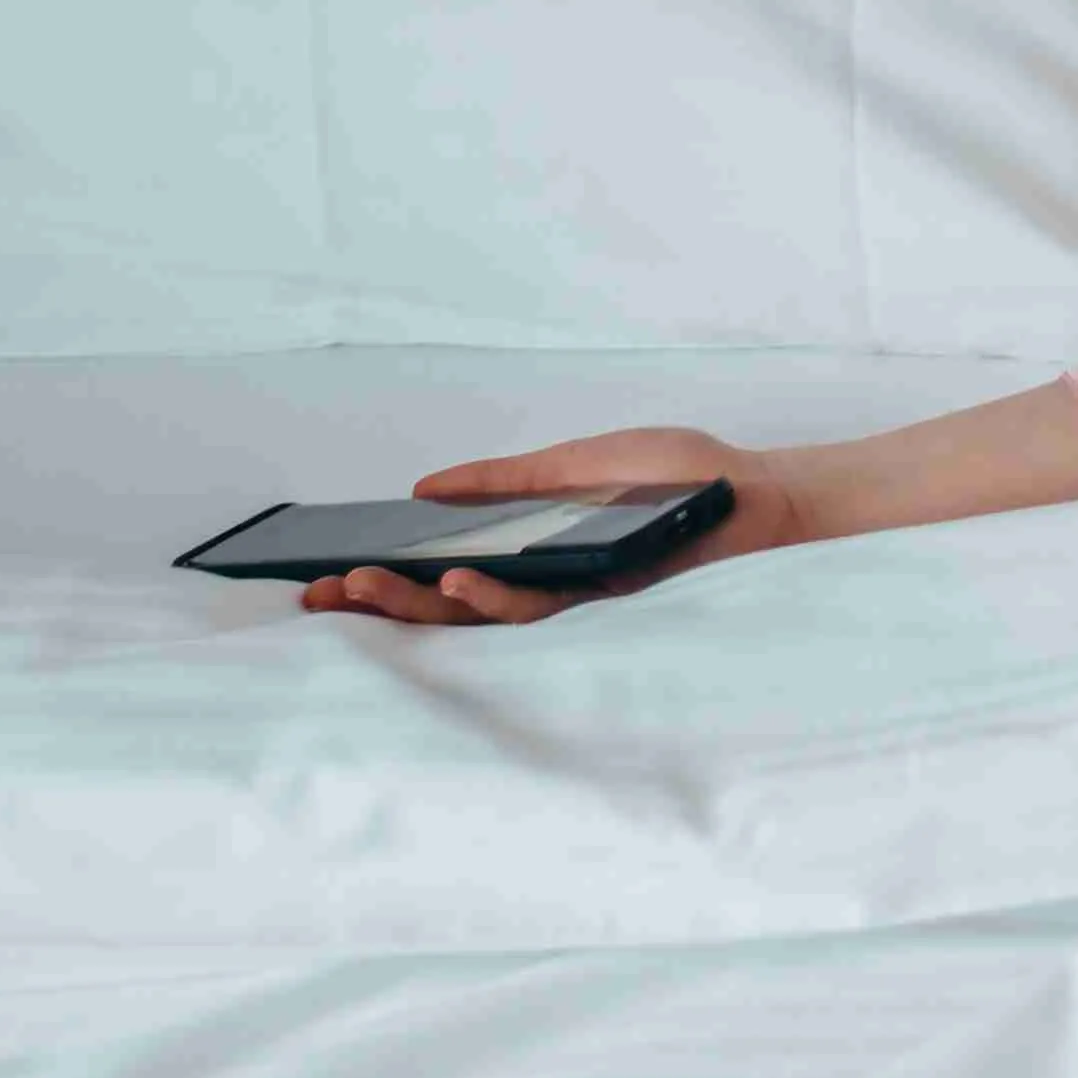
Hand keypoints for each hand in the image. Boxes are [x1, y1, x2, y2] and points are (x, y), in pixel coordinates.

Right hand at [299, 425, 803, 628]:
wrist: (759, 489)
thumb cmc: (684, 474)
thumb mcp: (579, 461)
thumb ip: (506, 479)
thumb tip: (425, 488)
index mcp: (534, 549)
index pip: (445, 571)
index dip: (386, 577)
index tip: (322, 572)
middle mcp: (549, 582)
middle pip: (448, 605)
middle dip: (380, 604)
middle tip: (317, 596)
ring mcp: (575, 596)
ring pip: (480, 617)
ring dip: (418, 605)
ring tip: (361, 589)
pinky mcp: (606, 599)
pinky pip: (538, 607)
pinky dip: (490, 596)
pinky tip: (453, 580)